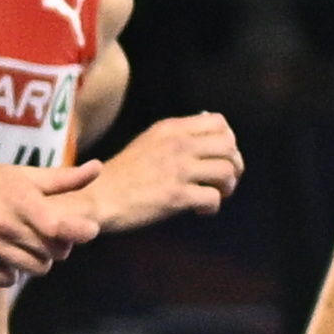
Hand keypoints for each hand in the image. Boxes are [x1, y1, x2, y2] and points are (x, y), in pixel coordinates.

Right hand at [0, 156, 101, 281]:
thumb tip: (99, 168)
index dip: (81, 231)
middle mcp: (2, 224)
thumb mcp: (19, 174)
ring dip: (36, 260)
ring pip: (34, 270)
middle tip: (47, 234)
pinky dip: (10, 271)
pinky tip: (1, 253)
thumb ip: (61, 179)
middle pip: (53, 253)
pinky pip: (8, 280)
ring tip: (24, 243)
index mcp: (18, 199)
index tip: (87, 230)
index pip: (61, 228)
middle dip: (57, 246)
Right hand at [90, 112, 243, 230]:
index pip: (220, 124)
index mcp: (171, 129)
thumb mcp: (149, 142)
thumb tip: (209, 142)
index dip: (228, 142)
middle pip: (229, 147)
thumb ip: (176, 138)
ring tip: (214, 195)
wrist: (99, 197)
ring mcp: (178, 170)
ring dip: (226, 187)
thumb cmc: (123, 175)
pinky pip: (213, 198)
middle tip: (225, 180)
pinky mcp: (177, 196)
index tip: (221, 157)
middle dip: (234, 165)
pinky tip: (199, 209)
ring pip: (227, 172)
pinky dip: (212, 206)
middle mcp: (178, 144)